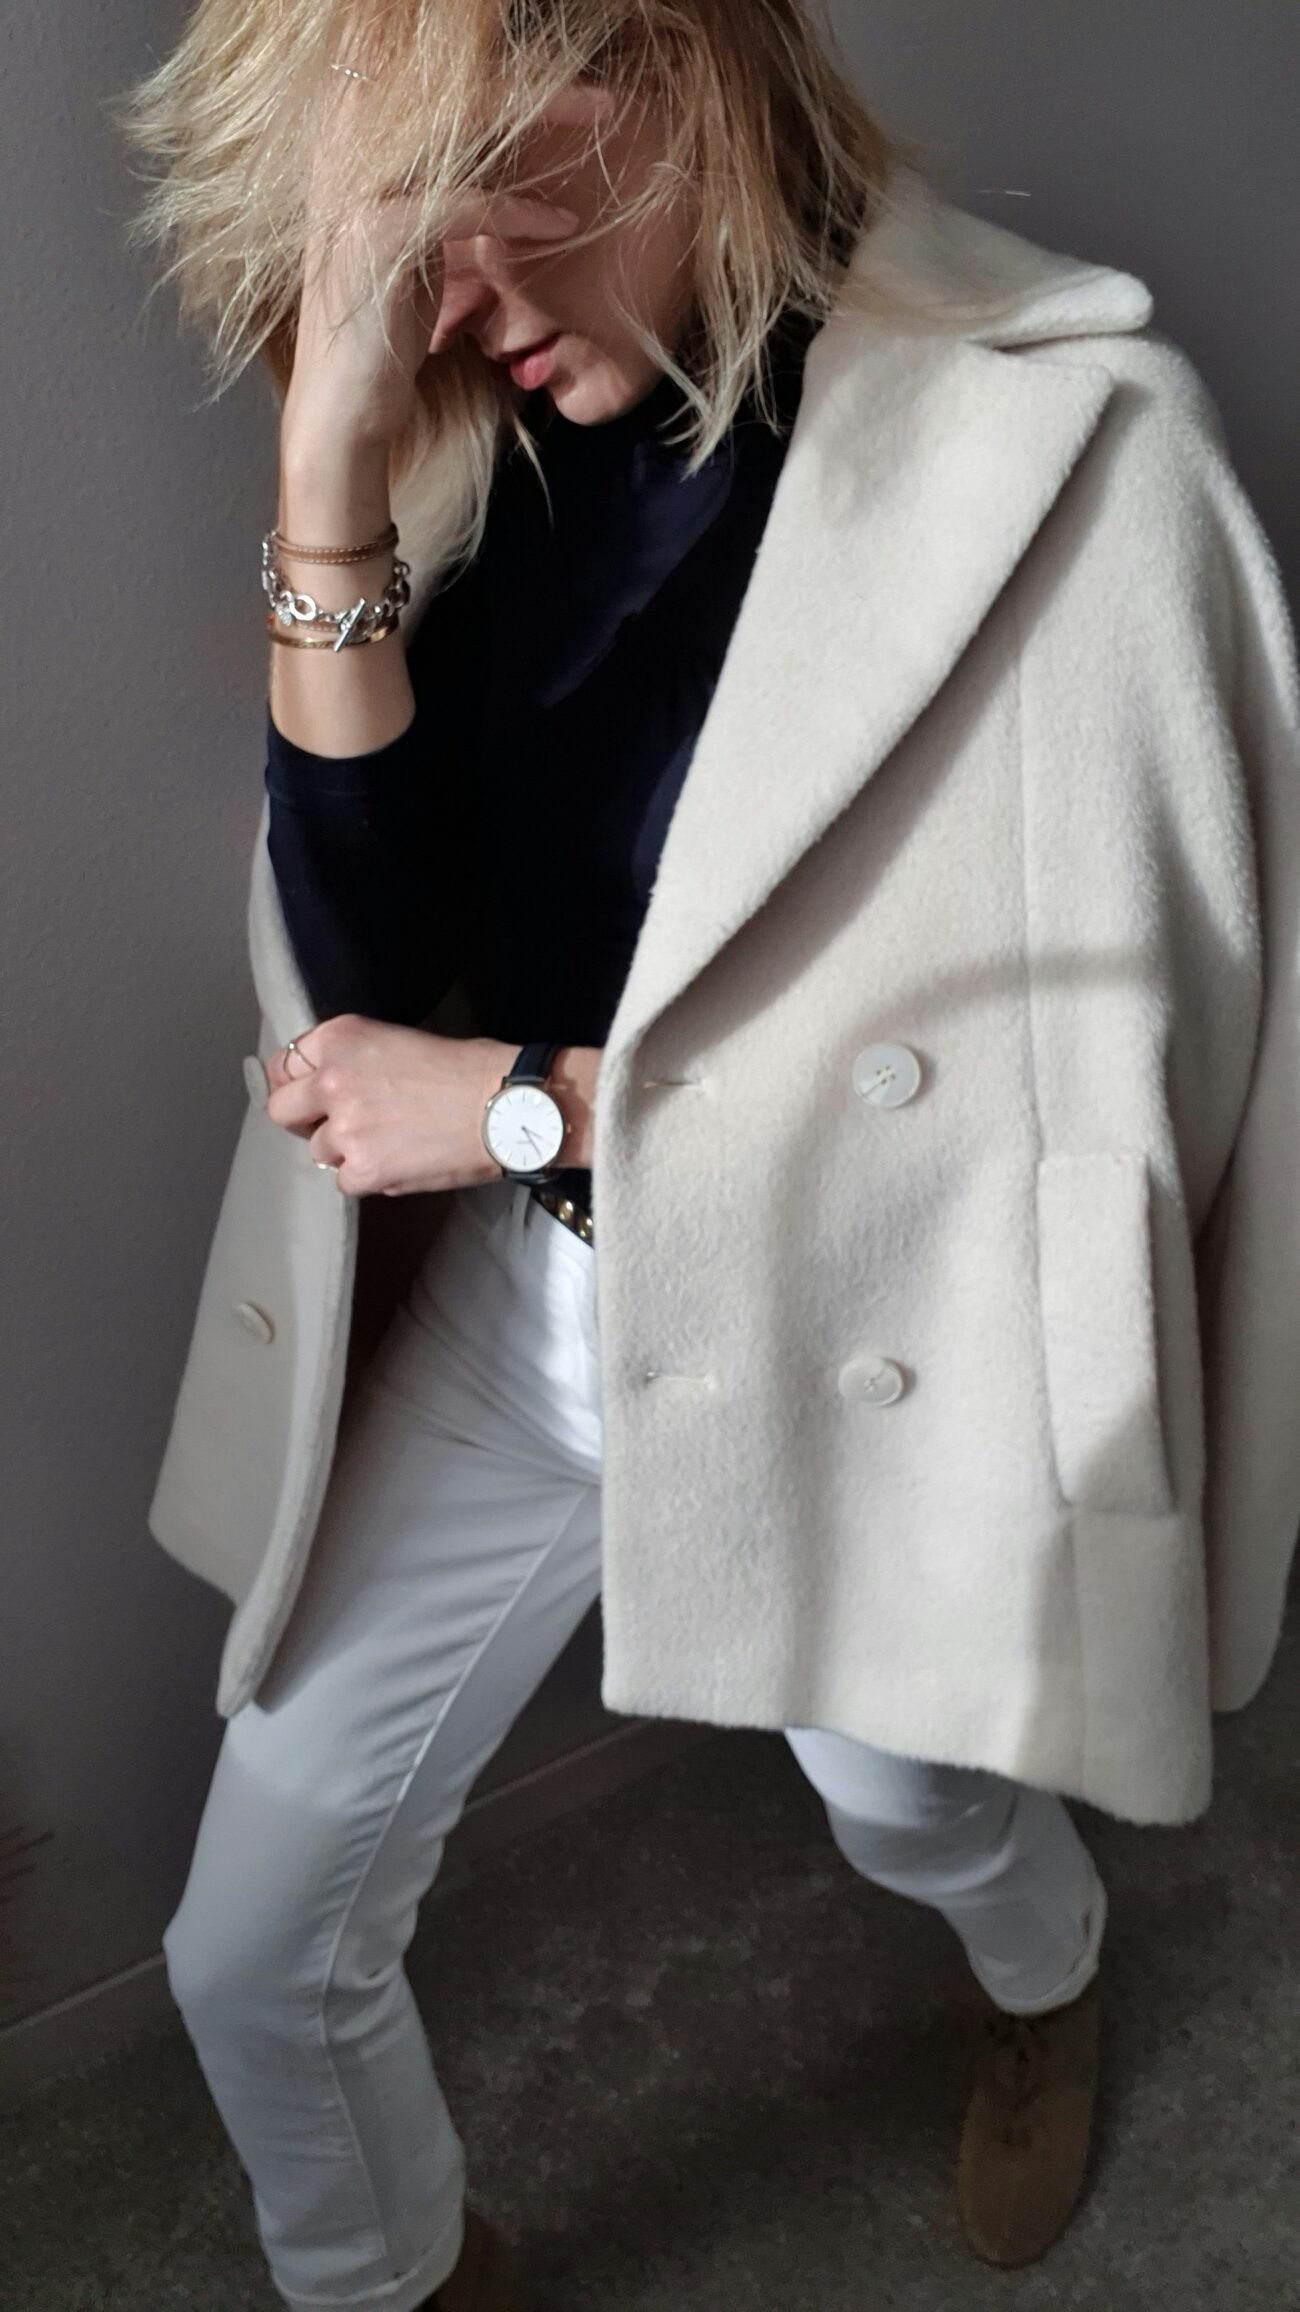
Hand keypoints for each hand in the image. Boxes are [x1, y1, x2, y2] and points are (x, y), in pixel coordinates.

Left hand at [264, 1015, 512, 1196]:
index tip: (312, 1096)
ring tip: (391, 1143)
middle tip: (337, 1126)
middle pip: (283, 1110)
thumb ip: (355, 1062)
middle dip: (305, 1121)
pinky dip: (369, 1177)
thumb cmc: (469, 1069)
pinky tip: (402, 1162)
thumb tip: (330, 1092)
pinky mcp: (363, 1169)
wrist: (505, 1106)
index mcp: (341, 1038)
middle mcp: (331, 1079)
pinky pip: (345, 1182)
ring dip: (346, 1152)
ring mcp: (344, 1128)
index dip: (298, 1084)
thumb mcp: (399, 1040)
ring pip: (319, 1151)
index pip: (286, 1065)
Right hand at [283, 72, 582, 449]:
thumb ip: (448, 206)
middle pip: (452, 91)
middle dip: (535, 87)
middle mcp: (347, 152)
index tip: (570, 93)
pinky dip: (519, 212)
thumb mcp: (421, 255)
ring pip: (464, 129)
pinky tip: (561, 224)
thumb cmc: (384, 335)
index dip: (505, 83)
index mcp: (352, 147)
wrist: (341, 407)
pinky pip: (467, 204)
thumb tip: (511, 175)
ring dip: (541, 122)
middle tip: (602, 99)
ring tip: (597, 124)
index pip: (435, 88)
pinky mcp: (380, 231)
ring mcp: (358, 187)